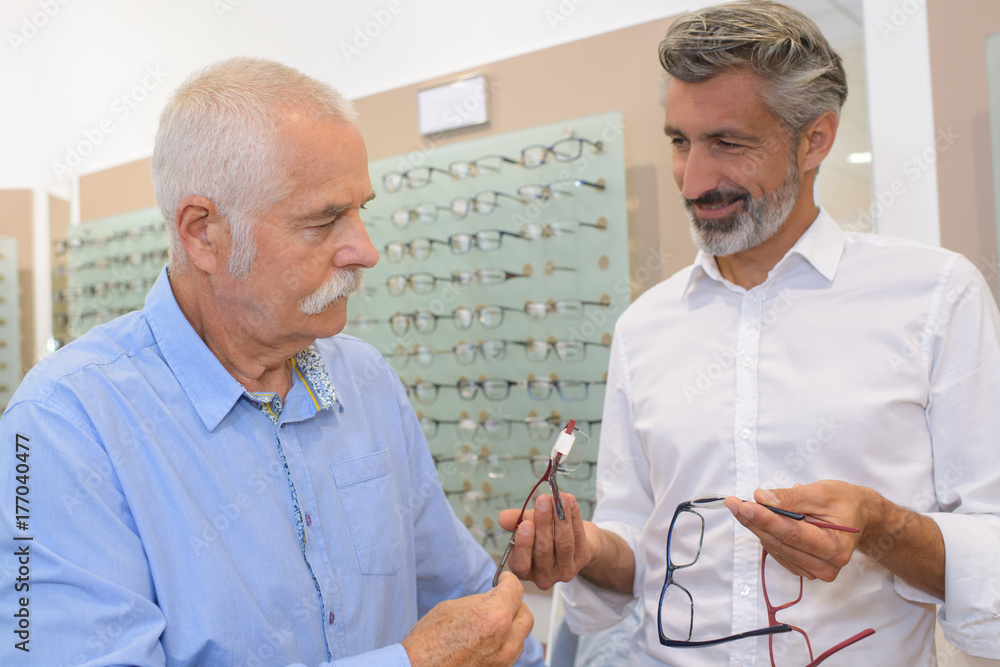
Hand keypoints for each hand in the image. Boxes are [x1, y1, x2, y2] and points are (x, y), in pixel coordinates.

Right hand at [402, 572, 533, 666]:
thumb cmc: (429, 642)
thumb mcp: (452, 608)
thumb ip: (480, 601)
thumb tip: (494, 597)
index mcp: (493, 618)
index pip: (515, 590)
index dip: (508, 580)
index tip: (504, 580)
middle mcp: (505, 641)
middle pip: (525, 614)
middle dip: (515, 604)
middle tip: (501, 599)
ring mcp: (504, 660)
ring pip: (521, 636)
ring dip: (512, 625)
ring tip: (493, 620)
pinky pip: (512, 652)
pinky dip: (506, 642)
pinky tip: (490, 638)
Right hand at [498, 492, 600, 589]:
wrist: (574, 537)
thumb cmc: (545, 532)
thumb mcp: (527, 525)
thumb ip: (515, 521)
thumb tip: (503, 517)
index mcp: (526, 570)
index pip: (521, 564)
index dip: (523, 545)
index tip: (526, 524)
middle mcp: (545, 575)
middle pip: (544, 551)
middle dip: (543, 523)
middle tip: (543, 501)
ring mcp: (566, 569)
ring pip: (563, 544)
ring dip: (561, 519)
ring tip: (558, 498)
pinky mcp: (583, 559)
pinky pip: (578, 535)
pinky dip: (574, 515)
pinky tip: (570, 500)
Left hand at [725, 480, 874, 581]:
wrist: (859, 516)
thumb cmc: (843, 502)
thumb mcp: (821, 493)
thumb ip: (790, 498)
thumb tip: (761, 498)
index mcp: (835, 548)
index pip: (791, 533)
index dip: (764, 519)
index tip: (742, 505)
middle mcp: (826, 566)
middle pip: (780, 542)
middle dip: (754, 521)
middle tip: (733, 503)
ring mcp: (815, 571)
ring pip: (775, 548)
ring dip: (757, 527)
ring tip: (745, 507)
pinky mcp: (804, 569)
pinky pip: (777, 552)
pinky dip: (766, 535)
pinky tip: (761, 520)